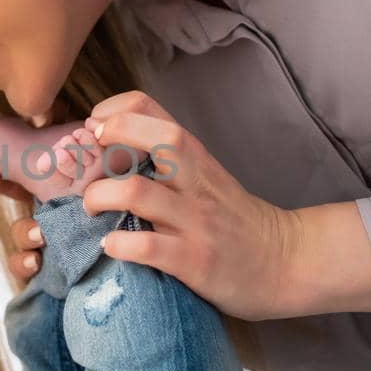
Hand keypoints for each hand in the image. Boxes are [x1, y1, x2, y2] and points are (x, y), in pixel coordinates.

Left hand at [81, 90, 304, 321]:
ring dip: (100, 196)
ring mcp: (196, 220)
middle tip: (87, 162)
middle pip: (157, 138)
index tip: (94, 129)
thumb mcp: (204, 176)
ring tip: (91, 208)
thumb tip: (107, 147)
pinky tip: (111, 245)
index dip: (113, 111)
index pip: (150, 108)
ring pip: (137, 193)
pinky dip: (118, 244)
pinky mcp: (194, 260)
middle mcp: (196, 181)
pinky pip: (147, 246)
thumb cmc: (231, 218)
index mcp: (194, 156)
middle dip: (111, 138)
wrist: (283, 262)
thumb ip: (166, 161)